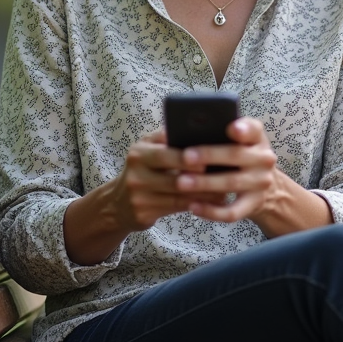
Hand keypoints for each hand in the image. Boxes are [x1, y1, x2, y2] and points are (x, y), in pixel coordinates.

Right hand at [108, 129, 226, 230]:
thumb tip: (197, 127)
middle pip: (173, 178)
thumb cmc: (142, 169)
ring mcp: (138, 196)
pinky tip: (212, 203)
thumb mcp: (147, 149)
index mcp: (138, 153)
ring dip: (204, 194)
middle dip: (200, 179)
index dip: (187, 158)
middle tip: (223, 177)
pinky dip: (196, 205)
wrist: (118, 202)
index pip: (165, 154)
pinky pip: (176, 208)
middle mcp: (135, 175)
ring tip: (224, 191)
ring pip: (178, 196)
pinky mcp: (143, 213)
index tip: (209, 159)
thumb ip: (166, 138)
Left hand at [171, 117, 277, 222]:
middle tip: (185, 156)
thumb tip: (175, 132)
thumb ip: (217, 132)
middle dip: (209, 155)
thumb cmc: (240, 158)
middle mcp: (263, 159)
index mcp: (256, 138)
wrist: (267, 187)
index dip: (243, 129)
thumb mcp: (238, 141)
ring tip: (181, 182)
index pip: (253, 129)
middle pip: (236, 155)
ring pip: (232, 183)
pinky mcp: (254, 204)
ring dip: (205, 183)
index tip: (231, 128)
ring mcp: (260, 183)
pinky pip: (232, 211)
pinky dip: (212, 211)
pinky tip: (193, 207)